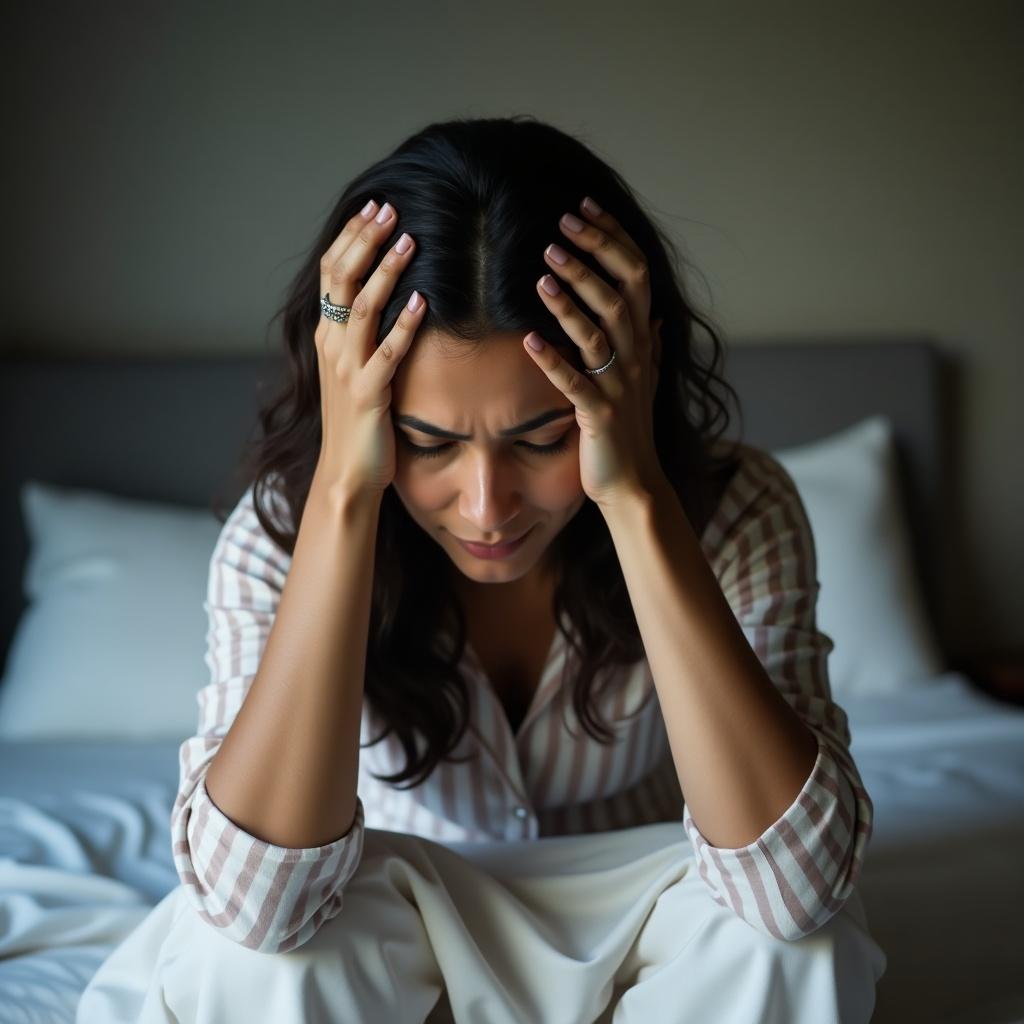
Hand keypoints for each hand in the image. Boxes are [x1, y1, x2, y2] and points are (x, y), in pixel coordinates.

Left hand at [523, 197, 665, 510]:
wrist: (633, 484)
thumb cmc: (628, 429)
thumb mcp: (641, 380)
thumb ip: (643, 345)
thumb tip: (651, 316)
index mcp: (642, 342)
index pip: (635, 276)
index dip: (612, 238)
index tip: (583, 206)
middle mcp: (636, 357)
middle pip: (619, 293)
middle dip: (591, 255)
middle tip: (559, 227)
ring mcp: (619, 386)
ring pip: (599, 332)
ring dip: (572, 300)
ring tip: (544, 270)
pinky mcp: (598, 416)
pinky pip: (575, 383)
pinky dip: (553, 361)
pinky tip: (528, 339)